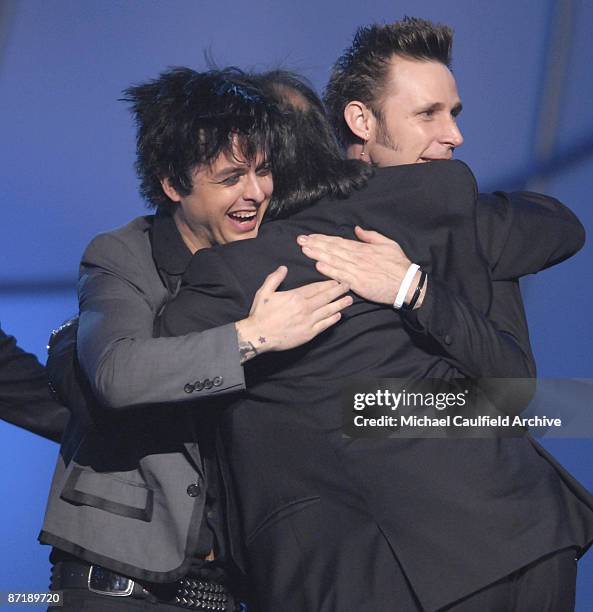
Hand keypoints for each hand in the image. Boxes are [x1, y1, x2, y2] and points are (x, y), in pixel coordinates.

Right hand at [235, 265, 351, 362]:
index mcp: (295, 296)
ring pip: (328, 310)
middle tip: (348, 286)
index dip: (328, 283)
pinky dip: (332, 319)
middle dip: (338, 290)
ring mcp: (308, 321)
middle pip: (326, 297)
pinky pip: (324, 325)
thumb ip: (274, 278)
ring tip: (349, 300)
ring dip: (340, 304)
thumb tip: (284, 268)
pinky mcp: (308, 334)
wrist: (258, 336)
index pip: (316, 287)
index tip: (337, 280)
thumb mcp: (264, 292)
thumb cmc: (261, 314)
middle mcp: (305, 308)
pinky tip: (338, 315)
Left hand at [298, 226, 423, 305]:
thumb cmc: (399, 265)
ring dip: (318, 254)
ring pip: (334, 260)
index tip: (310, 237)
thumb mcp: (388, 244)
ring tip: (305, 249)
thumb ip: (371, 236)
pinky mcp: (358, 283)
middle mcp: (358, 257)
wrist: (407, 285)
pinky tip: (318, 265)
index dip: (323, 239)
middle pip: (333, 249)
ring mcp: (357, 270)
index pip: (339, 241)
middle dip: (315, 244)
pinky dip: (330, 270)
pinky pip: (341, 275)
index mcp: (363, 248)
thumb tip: (357, 229)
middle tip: (300, 240)